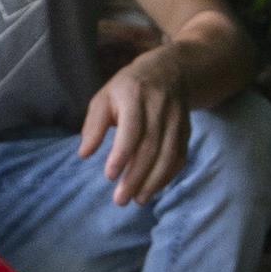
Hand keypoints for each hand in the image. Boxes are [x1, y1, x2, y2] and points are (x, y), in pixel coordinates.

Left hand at [79, 50, 192, 205]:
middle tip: (120, 200)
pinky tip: (154, 189)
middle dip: (136, 176)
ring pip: (168, 155)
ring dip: (153, 182)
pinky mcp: (186, 130)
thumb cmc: (128, 88)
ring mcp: (177, 119)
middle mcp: (159, 107)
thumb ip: (94, 125)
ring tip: (138, 200)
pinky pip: (180, 157)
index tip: (110, 176)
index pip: (132, 129)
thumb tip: (84, 154)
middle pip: (150, 147)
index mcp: (135, 95)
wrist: (170, 71)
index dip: (122, 154)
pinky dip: (168, 176)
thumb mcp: (105, 97)